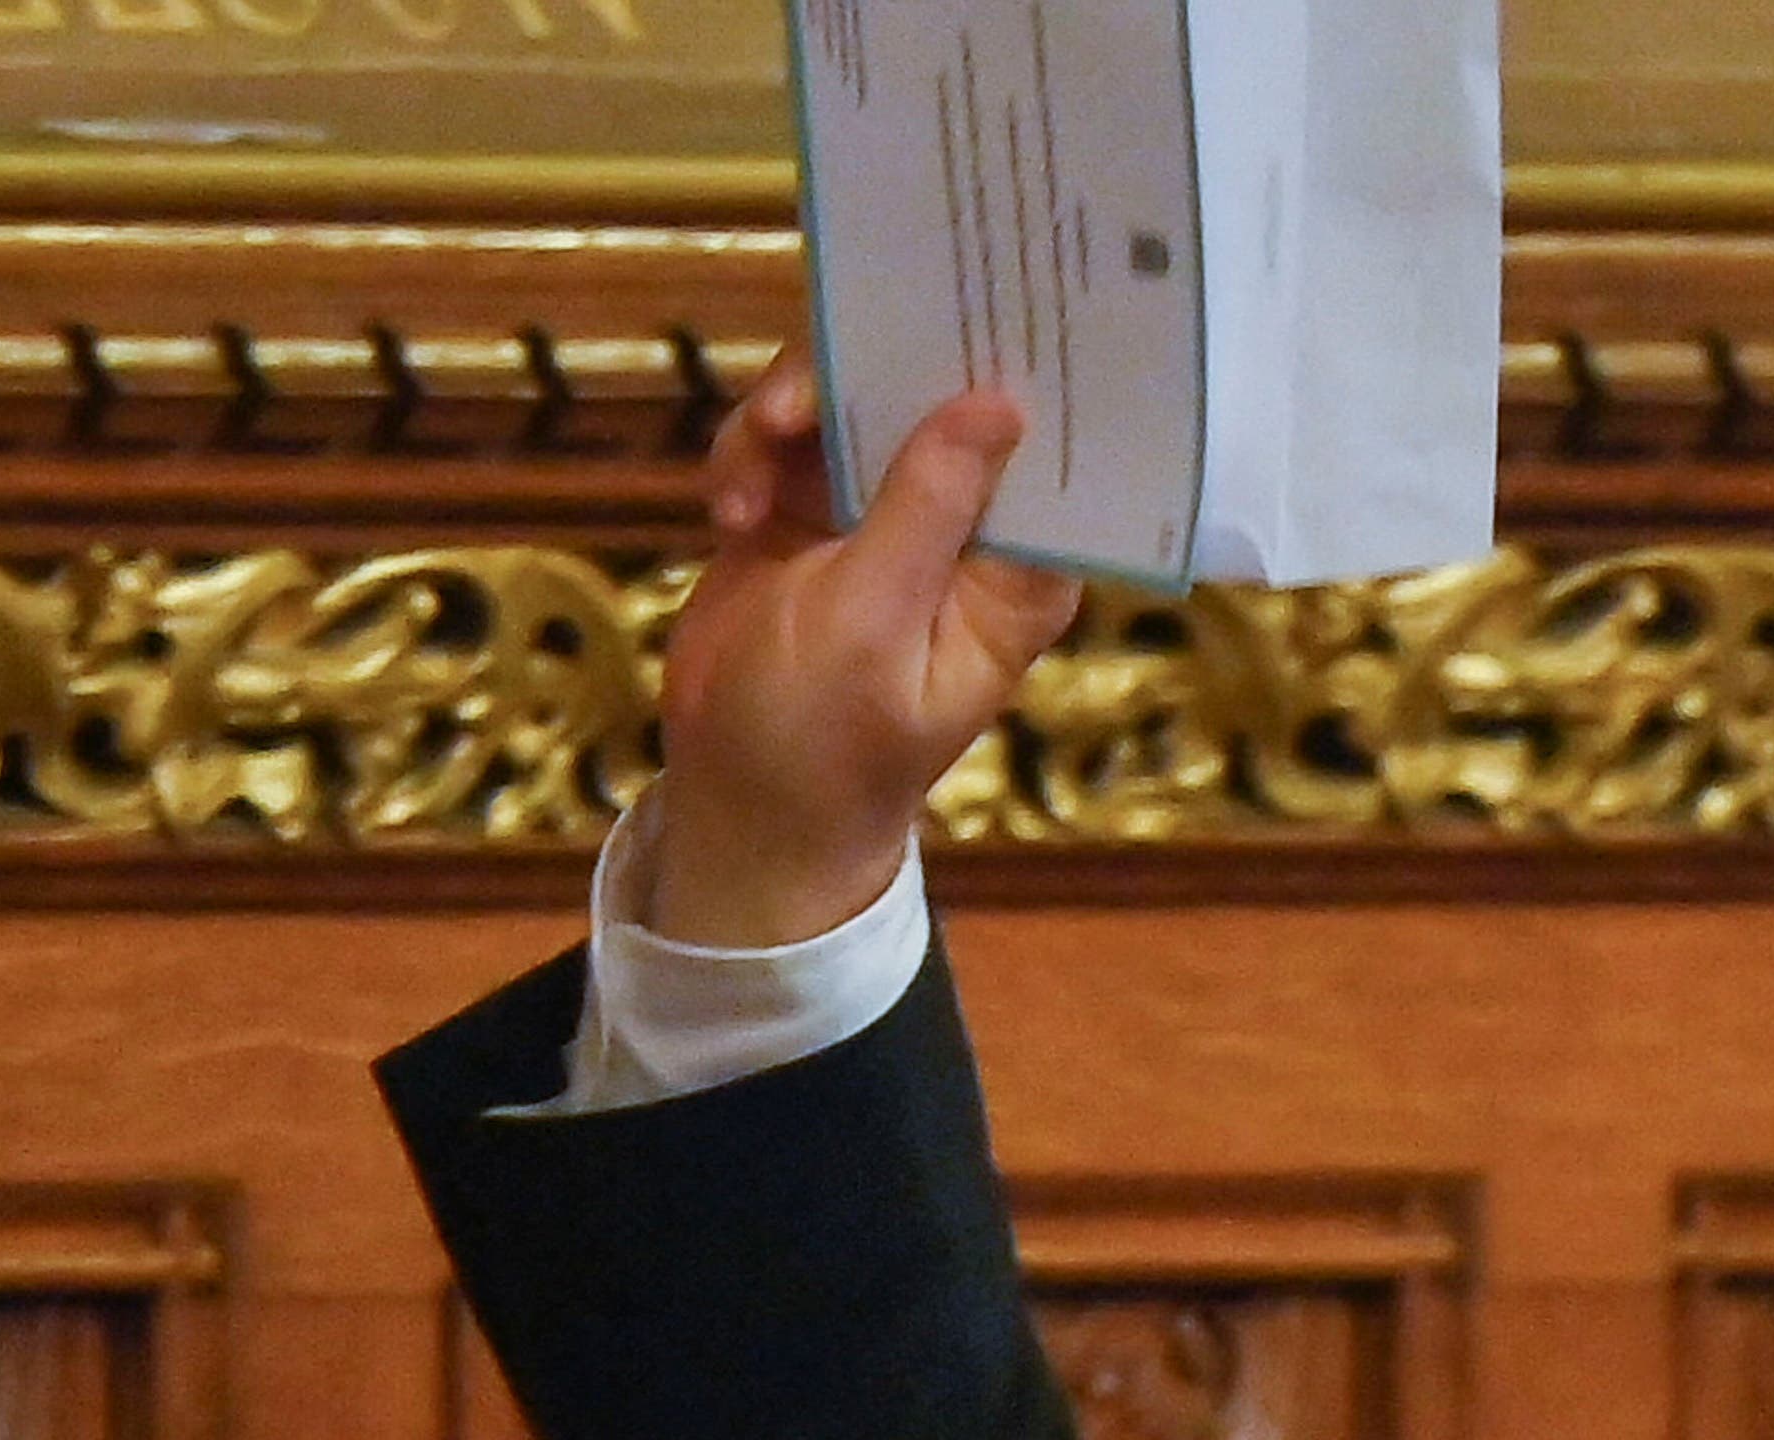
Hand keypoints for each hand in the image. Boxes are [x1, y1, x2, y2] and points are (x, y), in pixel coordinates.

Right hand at [645, 360, 1085, 950]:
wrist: (740, 801)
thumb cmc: (824, 742)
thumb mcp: (873, 623)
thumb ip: (925, 507)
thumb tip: (997, 403)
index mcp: (1018, 568)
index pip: (1045, 447)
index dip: (1014, 370)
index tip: (970, 304)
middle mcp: (965, 529)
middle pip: (939, 395)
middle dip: (865, 375)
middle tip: (793, 400)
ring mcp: (887, 512)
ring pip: (851, 398)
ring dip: (787, 420)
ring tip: (747, 481)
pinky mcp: (814, 508)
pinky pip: (787, 436)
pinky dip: (749, 455)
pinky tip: (727, 511)